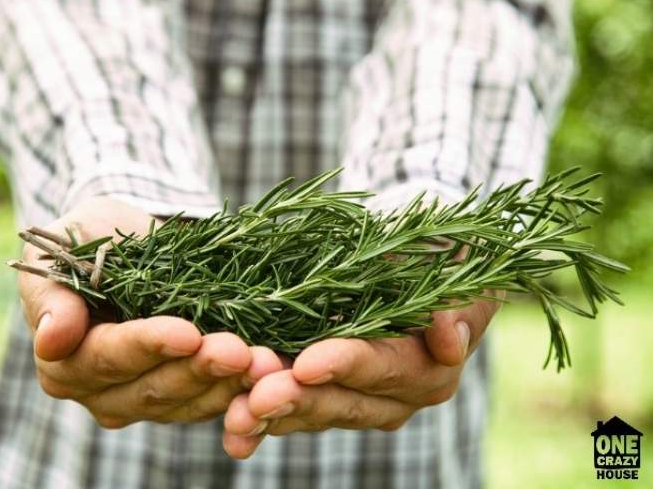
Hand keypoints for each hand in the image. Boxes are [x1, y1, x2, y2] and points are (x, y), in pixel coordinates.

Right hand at [19, 197, 282, 426]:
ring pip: (189, 402)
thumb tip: (53, 338)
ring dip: (229, 383)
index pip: (108, 358)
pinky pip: (214, 400)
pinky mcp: (184, 397)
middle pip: (153, 388)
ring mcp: (145, 400)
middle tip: (239, 350)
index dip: (147, 346)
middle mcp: (101, 392)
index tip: (186, 333)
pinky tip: (272, 369)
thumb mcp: (60, 250)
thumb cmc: (90, 240)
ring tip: (265, 361)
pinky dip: (244, 388)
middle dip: (199, 369)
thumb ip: (51, 294)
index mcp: (65, 362)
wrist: (132, 245)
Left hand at [221, 294, 501, 457]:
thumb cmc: (435, 260)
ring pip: (310, 413)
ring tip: (235, 419)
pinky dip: (260, 419)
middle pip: (341, 402)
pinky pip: (291, 412)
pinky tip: (232, 427)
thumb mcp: (454, 270)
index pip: (382, 368)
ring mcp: (353, 401)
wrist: (413, 266)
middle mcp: (392, 398)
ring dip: (270, 416)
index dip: (345, 366)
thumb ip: (457, 308)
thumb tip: (449, 340)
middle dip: (298, 400)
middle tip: (256, 398)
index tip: (307, 364)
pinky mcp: (322, 396)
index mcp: (427, 370)